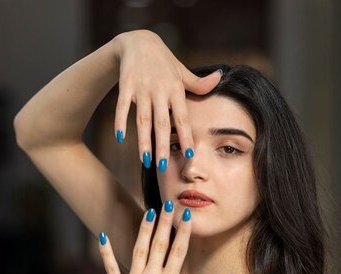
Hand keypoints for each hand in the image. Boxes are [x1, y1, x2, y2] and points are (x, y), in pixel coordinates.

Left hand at [98, 202, 223, 273]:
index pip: (178, 252)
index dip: (183, 232)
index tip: (186, 215)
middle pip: (159, 244)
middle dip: (164, 222)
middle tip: (167, 203)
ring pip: (138, 249)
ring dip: (143, 229)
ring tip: (147, 211)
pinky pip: (110, 266)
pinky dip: (106, 251)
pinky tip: (103, 234)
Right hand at [112, 30, 221, 168]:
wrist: (138, 41)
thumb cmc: (164, 62)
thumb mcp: (182, 71)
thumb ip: (199, 84)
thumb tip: (221, 78)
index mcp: (175, 89)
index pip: (182, 117)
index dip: (186, 136)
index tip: (189, 154)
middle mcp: (159, 90)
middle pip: (161, 122)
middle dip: (162, 145)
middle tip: (163, 166)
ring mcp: (142, 88)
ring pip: (142, 119)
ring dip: (143, 140)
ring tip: (145, 160)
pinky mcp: (126, 85)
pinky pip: (122, 107)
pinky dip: (120, 122)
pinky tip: (119, 139)